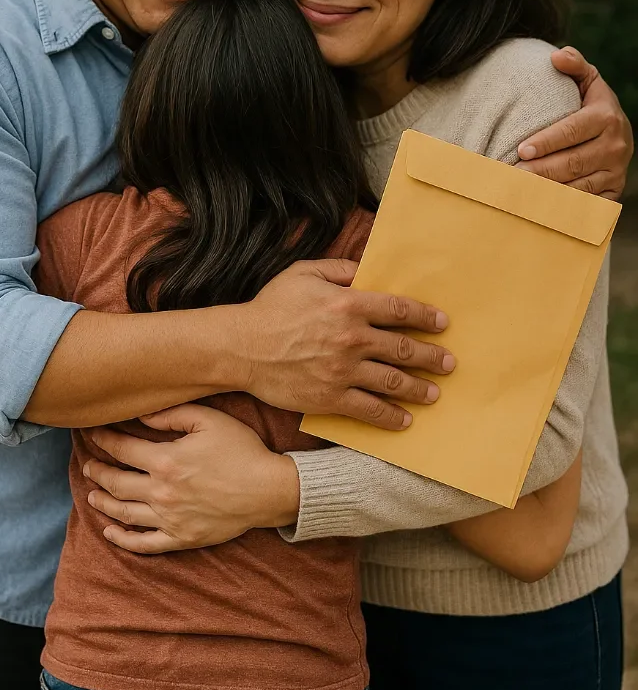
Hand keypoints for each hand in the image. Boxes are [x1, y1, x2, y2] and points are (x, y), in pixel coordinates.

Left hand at [83, 405, 298, 553]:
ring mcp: (170, 519)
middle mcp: (162, 492)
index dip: (103, 441)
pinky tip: (110, 531)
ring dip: (103, 502)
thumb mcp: (209, 420)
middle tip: (87, 464)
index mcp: (166, 461)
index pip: (122, 450)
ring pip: (124, 512)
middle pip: (116, 483)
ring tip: (92, 494)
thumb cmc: (241, 450)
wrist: (268, 489)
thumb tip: (141, 416)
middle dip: (97, 472)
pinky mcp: (181, 538)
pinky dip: (122, 539)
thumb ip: (171, 415)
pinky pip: (144, 544)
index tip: (92, 435)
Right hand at [233, 257, 452, 430]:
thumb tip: (367, 269)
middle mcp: (351, 339)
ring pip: (392, 382)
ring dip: (418, 388)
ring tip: (434, 393)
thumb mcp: (304, 273)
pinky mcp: (330, 397)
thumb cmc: (271, 307)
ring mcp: (342, 371)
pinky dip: (390, 417)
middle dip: (431, 357)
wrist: (241, 347)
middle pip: (404, 349)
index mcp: (348, 305)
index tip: (441, 323)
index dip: (425, 317)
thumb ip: (339, 269)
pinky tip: (404, 420)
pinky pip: (369, 410)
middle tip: (448, 363)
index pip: (399, 311)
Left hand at [517, 47, 632, 199]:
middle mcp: (615, 147)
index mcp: (607, 117)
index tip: (520, 149)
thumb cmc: (591, 103)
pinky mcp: (612, 193)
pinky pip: (585, 204)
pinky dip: (561, 207)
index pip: (571, 131)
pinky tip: (537, 207)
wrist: (617, 132)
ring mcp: (615, 172)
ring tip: (518, 193)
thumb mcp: (588, 80)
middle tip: (510, 176)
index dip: (546, 142)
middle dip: (539, 171)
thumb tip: (556, 56)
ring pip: (577, 187)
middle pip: (571, 163)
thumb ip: (574, 64)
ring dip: (547, 192)